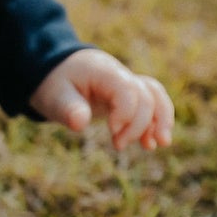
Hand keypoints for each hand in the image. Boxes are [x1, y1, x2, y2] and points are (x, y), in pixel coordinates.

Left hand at [30, 49, 174, 151]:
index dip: (126, 113)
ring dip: (161, 120)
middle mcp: (120, 74)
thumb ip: (68, 108)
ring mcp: (126, 84)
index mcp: (103, 71)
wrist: (56, 72)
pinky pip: (151, 103)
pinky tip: (151, 143)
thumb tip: (79, 123)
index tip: (112, 130)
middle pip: (145, 95)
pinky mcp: (128, 96)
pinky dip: (155, 121)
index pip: (128, 89)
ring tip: (157, 145)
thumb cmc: (55, 83)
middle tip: (118, 145)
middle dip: (139, 124)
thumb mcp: (55, 95)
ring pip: (155, 96)